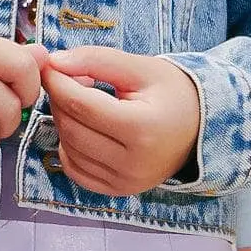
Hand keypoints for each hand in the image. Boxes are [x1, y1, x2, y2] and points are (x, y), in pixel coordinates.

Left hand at [43, 47, 202, 197]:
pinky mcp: (118, 190)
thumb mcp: (140, 68)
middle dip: (61, 100)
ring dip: (65, 121)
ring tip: (84, 101)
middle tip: (71, 80)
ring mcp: (124, 182)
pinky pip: (75, 170)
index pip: (80, 104)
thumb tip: (54, 62)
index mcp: (141, 128)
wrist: (202, 128)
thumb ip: (97, 60)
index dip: (57, 81)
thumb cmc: (173, 93)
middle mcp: (132, 163)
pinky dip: (70, 147)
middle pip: (71, 128)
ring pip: (69, 148)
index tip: (49, 65)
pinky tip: (85, 128)